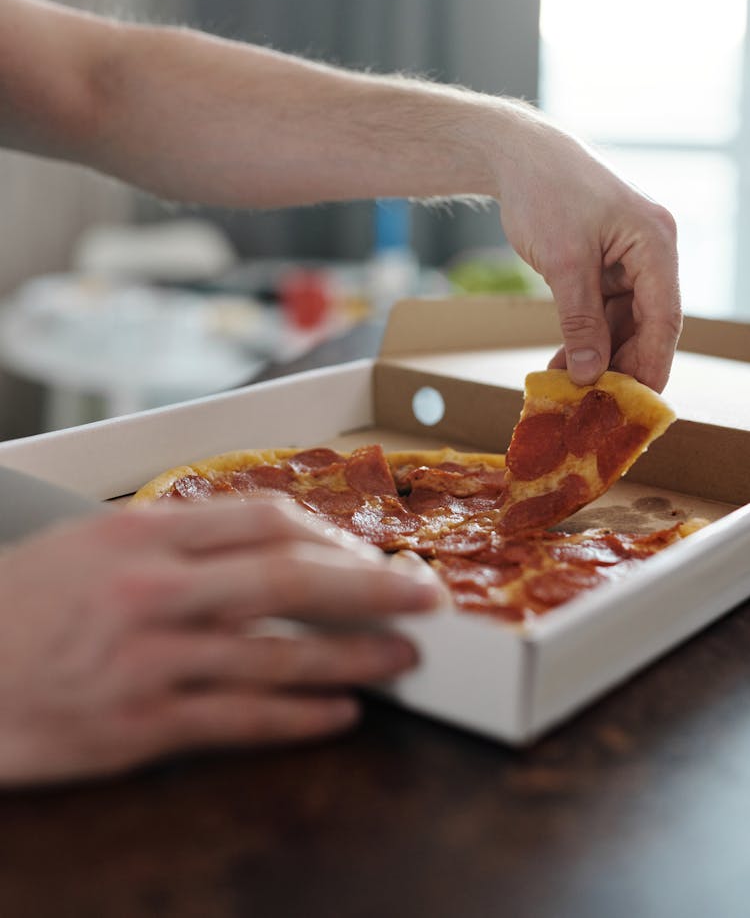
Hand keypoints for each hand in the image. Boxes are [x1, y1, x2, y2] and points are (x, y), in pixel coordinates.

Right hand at [0, 498, 438, 784]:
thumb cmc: (16, 608)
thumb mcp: (88, 544)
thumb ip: (171, 538)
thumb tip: (256, 541)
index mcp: (139, 536)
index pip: (261, 520)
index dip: (326, 537)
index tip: (362, 552)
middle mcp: (152, 592)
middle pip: (287, 581)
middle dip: (367, 587)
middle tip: (421, 596)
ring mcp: (149, 661)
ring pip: (276, 656)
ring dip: (351, 658)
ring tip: (402, 658)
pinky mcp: (141, 727)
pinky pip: (239, 721)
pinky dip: (298, 719)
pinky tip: (340, 715)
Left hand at [497, 108, 681, 390]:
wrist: (517, 155)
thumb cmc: (545, 193)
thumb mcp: (563, 263)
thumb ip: (579, 321)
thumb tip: (589, 374)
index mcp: (655, 243)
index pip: (665, 317)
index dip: (653, 364)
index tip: (637, 404)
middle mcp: (650, 251)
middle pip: (646, 323)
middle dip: (623, 364)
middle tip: (599, 406)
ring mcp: (628, 257)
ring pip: (622, 321)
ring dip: (599, 355)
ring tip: (573, 391)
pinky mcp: (604, 263)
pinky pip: (601, 310)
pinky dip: (584, 336)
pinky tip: (564, 365)